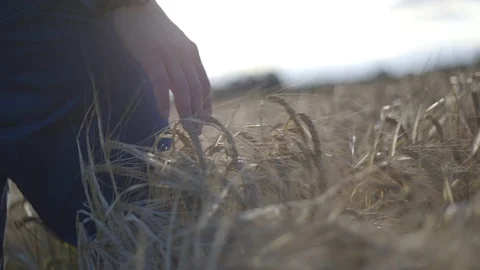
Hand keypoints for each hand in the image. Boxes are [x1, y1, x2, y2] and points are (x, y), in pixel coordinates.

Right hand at [112, 2, 211, 134]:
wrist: (135, 7)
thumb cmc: (152, 28)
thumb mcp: (174, 45)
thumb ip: (181, 63)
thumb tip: (183, 86)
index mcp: (192, 54)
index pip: (204, 85)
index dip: (206, 105)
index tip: (204, 122)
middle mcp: (185, 56)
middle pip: (196, 90)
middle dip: (197, 114)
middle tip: (195, 133)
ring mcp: (169, 57)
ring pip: (182, 89)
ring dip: (185, 112)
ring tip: (185, 129)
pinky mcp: (151, 57)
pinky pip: (161, 83)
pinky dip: (162, 100)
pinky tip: (164, 115)